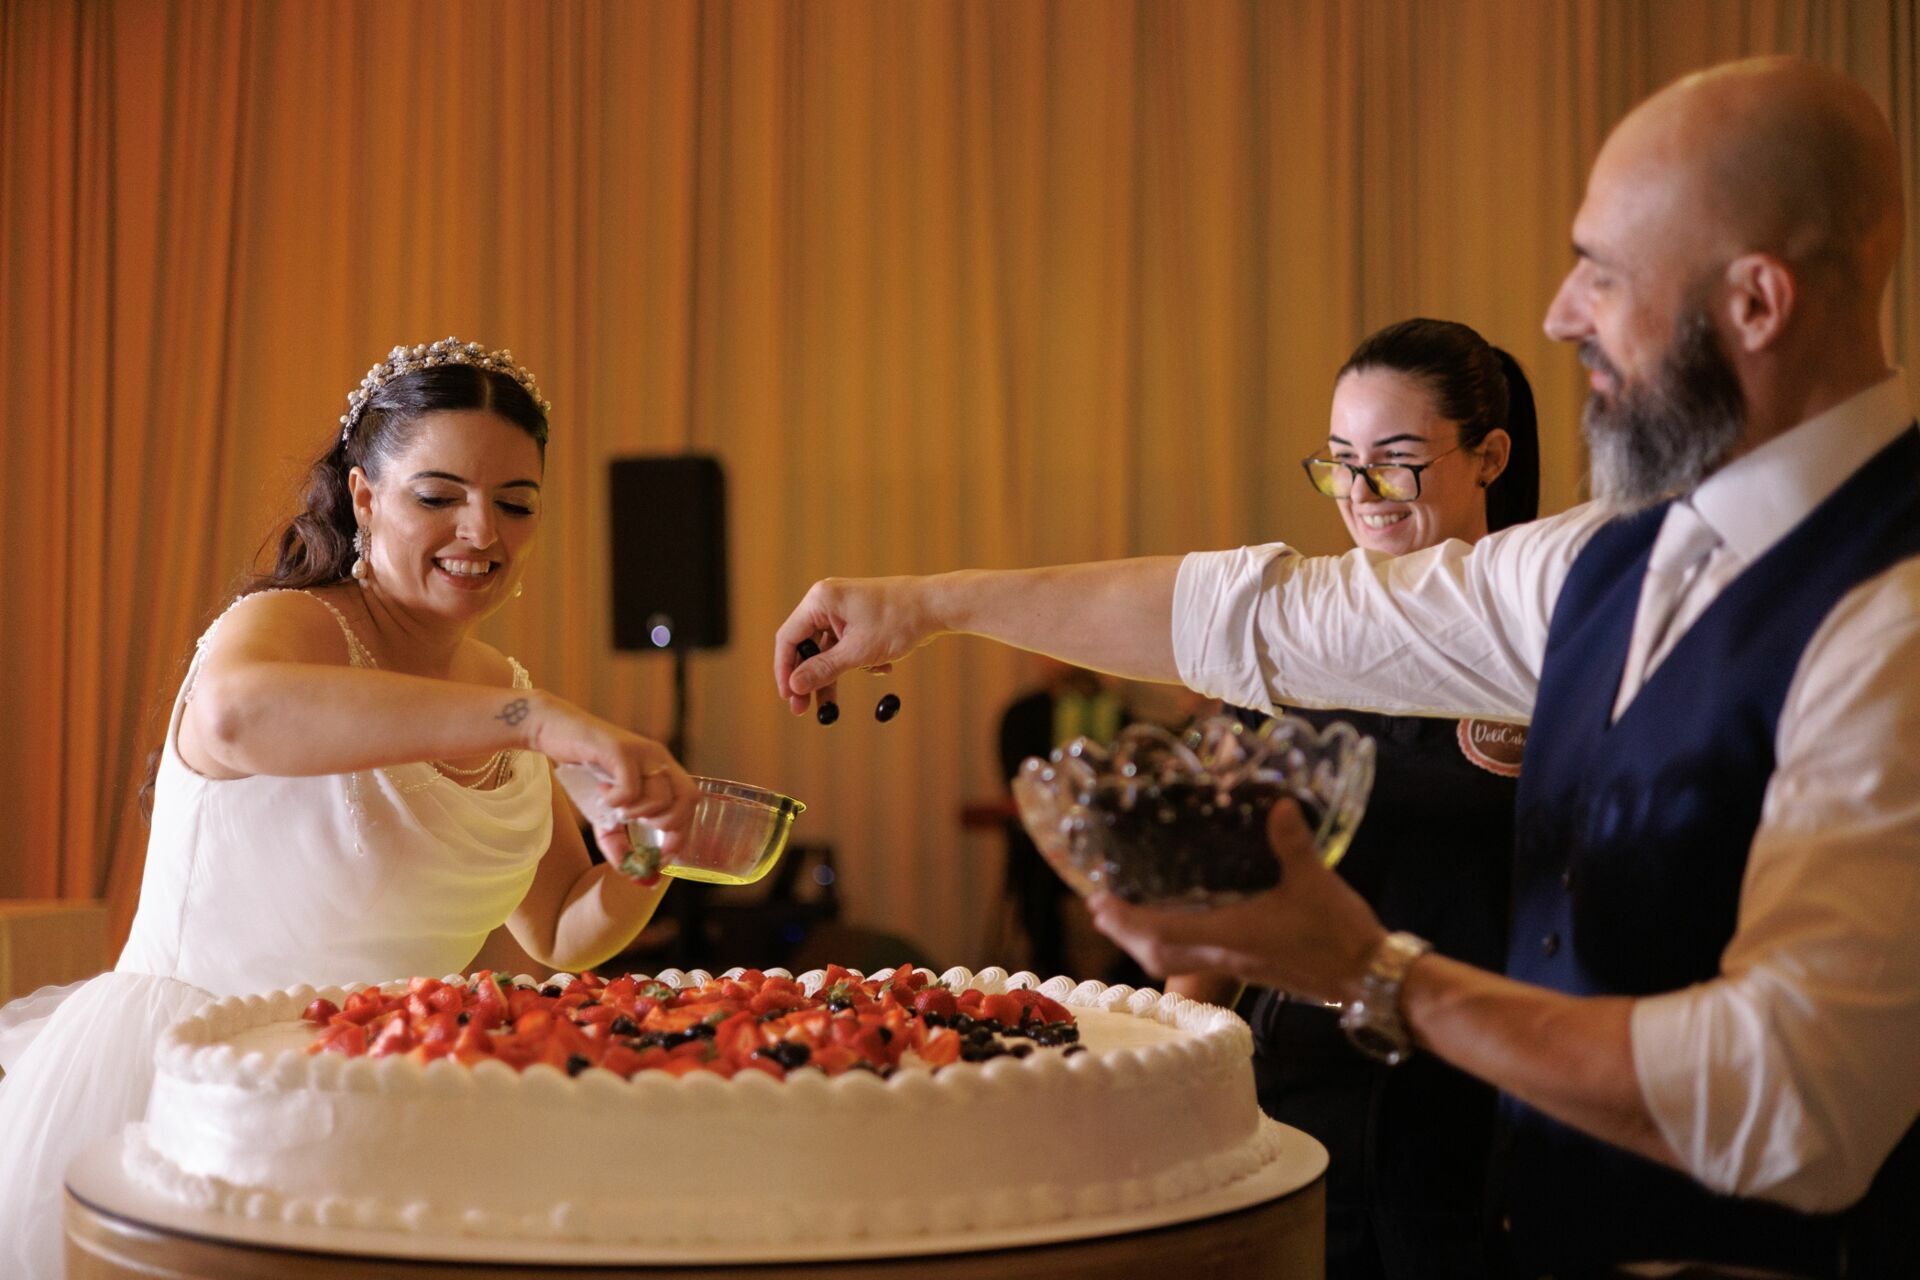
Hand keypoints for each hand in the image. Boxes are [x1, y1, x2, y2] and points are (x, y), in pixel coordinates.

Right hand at [531, 696, 696, 855]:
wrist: (556, 730)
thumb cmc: (586, 773)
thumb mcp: (604, 815)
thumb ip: (620, 845)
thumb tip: (636, 877)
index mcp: (664, 769)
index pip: (691, 802)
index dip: (682, 833)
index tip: (661, 854)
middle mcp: (659, 758)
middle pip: (687, 799)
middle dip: (666, 825)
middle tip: (637, 826)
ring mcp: (641, 752)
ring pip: (660, 796)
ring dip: (637, 813)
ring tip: (616, 807)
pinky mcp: (619, 750)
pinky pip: (631, 786)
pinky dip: (618, 801)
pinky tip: (604, 795)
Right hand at [773, 576, 935, 714]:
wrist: (937, 607)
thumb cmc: (898, 622)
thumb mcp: (858, 652)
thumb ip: (823, 670)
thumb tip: (794, 686)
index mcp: (820, 600)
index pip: (789, 638)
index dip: (784, 670)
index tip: (788, 698)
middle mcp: (827, 601)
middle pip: (806, 646)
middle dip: (808, 678)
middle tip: (802, 709)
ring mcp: (843, 610)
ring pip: (827, 650)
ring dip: (833, 676)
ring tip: (831, 708)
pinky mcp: (859, 619)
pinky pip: (845, 646)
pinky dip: (856, 662)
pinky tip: (882, 667)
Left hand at [1087, 801, 1387, 1005]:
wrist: (1367, 977)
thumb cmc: (1339, 932)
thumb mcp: (1315, 880)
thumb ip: (1292, 842)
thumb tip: (1279, 803)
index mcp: (1232, 936)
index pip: (1164, 934)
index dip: (1127, 920)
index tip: (1098, 901)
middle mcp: (1225, 954)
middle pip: (1157, 953)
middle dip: (1124, 931)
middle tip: (1099, 906)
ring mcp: (1235, 964)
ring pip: (1172, 960)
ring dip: (1143, 940)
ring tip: (1123, 916)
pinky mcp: (1247, 966)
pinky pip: (1193, 958)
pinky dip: (1170, 942)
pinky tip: (1174, 923)